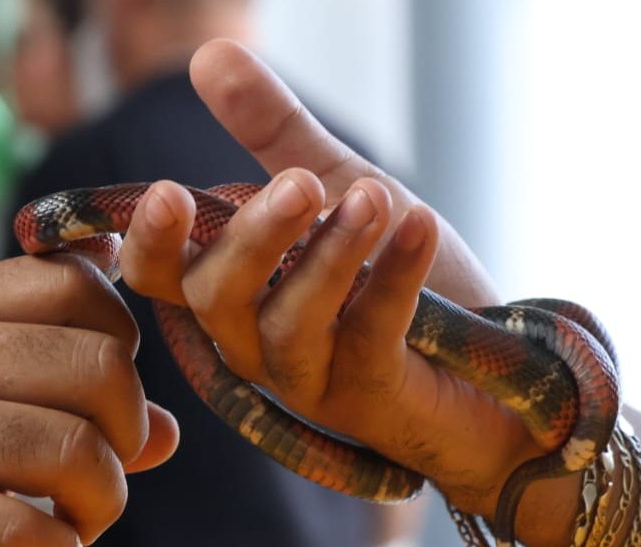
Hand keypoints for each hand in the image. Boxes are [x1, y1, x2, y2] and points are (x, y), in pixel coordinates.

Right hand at [0, 255, 177, 546]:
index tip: (104, 391)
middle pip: (103, 370)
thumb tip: (170, 431)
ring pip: (79, 453)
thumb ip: (69, 391)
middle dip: (129, 432)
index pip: (81, 286)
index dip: (122, 342)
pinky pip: (32, 533)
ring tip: (80, 519)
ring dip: (105, 501)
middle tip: (106, 468)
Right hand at [119, 40, 543, 513]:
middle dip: (252, 238)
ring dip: (329, 256)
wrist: (489, 354)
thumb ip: (273, 131)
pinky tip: (418, 225)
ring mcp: (311, 379)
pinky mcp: (371, 398)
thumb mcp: (335, 188)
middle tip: (299, 184)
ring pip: (288, 325)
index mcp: (234, 294)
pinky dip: (394, 278)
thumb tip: (210, 54)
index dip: (151, 242)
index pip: (161, 278)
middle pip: (216, 300)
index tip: (166, 194)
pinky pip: (371, 338)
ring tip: (373, 197)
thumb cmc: (395, 274)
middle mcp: (255, 343)